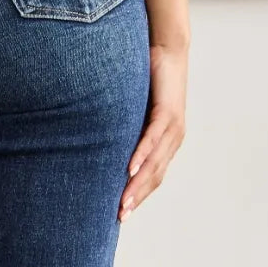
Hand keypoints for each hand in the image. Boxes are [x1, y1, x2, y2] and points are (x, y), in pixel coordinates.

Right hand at [119, 41, 187, 220]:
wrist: (167, 50)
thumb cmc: (146, 79)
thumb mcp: (132, 112)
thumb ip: (121, 130)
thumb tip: (94, 144)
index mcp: (165, 143)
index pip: (152, 177)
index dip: (138, 196)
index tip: (120, 215)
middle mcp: (173, 140)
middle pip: (154, 177)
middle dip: (136, 198)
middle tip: (119, 216)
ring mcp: (173, 127)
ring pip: (155, 163)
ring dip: (138, 184)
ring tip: (122, 201)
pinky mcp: (168, 112)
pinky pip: (153, 138)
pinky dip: (141, 155)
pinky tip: (129, 169)